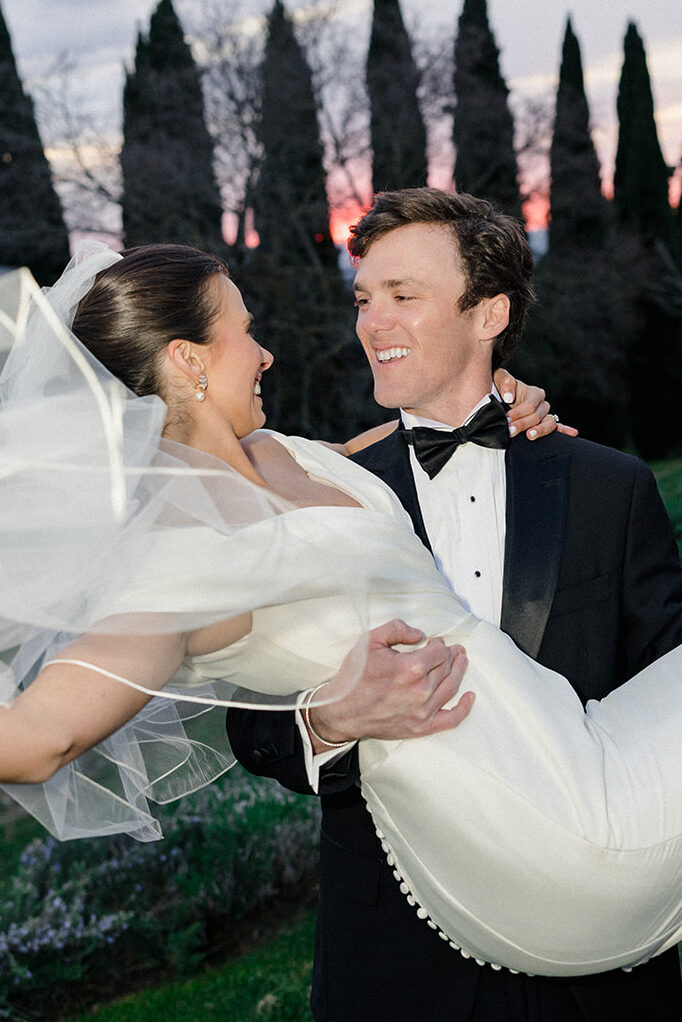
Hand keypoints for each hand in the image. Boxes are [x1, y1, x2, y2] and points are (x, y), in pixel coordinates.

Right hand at [307, 619, 472, 750]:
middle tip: (455, 650)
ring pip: (451, 687)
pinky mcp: (421, 726)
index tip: (436, 642)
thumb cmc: (354, 677)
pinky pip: (451, 719)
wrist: (341, 711)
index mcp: (411, 667)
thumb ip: (397, 629)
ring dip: (460, 672)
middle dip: (452, 655)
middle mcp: (421, 690)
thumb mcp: (370, 641)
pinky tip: (470, 697)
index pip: (439, 652)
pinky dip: (464, 708)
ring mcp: (423, 710)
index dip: (440, 644)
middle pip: (447, 668)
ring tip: (463, 662)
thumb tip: (419, 635)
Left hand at [493, 369, 577, 439]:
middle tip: (510, 431)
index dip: (519, 413)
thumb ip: (505, 382)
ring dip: (539, 430)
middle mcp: (542, 404)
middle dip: (523, 424)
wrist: (499, 400)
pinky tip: (573, 433)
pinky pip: (557, 428)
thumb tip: (510, 397)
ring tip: (529, 436)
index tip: (506, 419)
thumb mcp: (499, 379)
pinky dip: (565, 430)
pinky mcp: (544, 425)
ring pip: (548, 423)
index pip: (530, 405)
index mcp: (534, 393)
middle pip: (537, 416)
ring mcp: (545, 416)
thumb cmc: (499, 388)